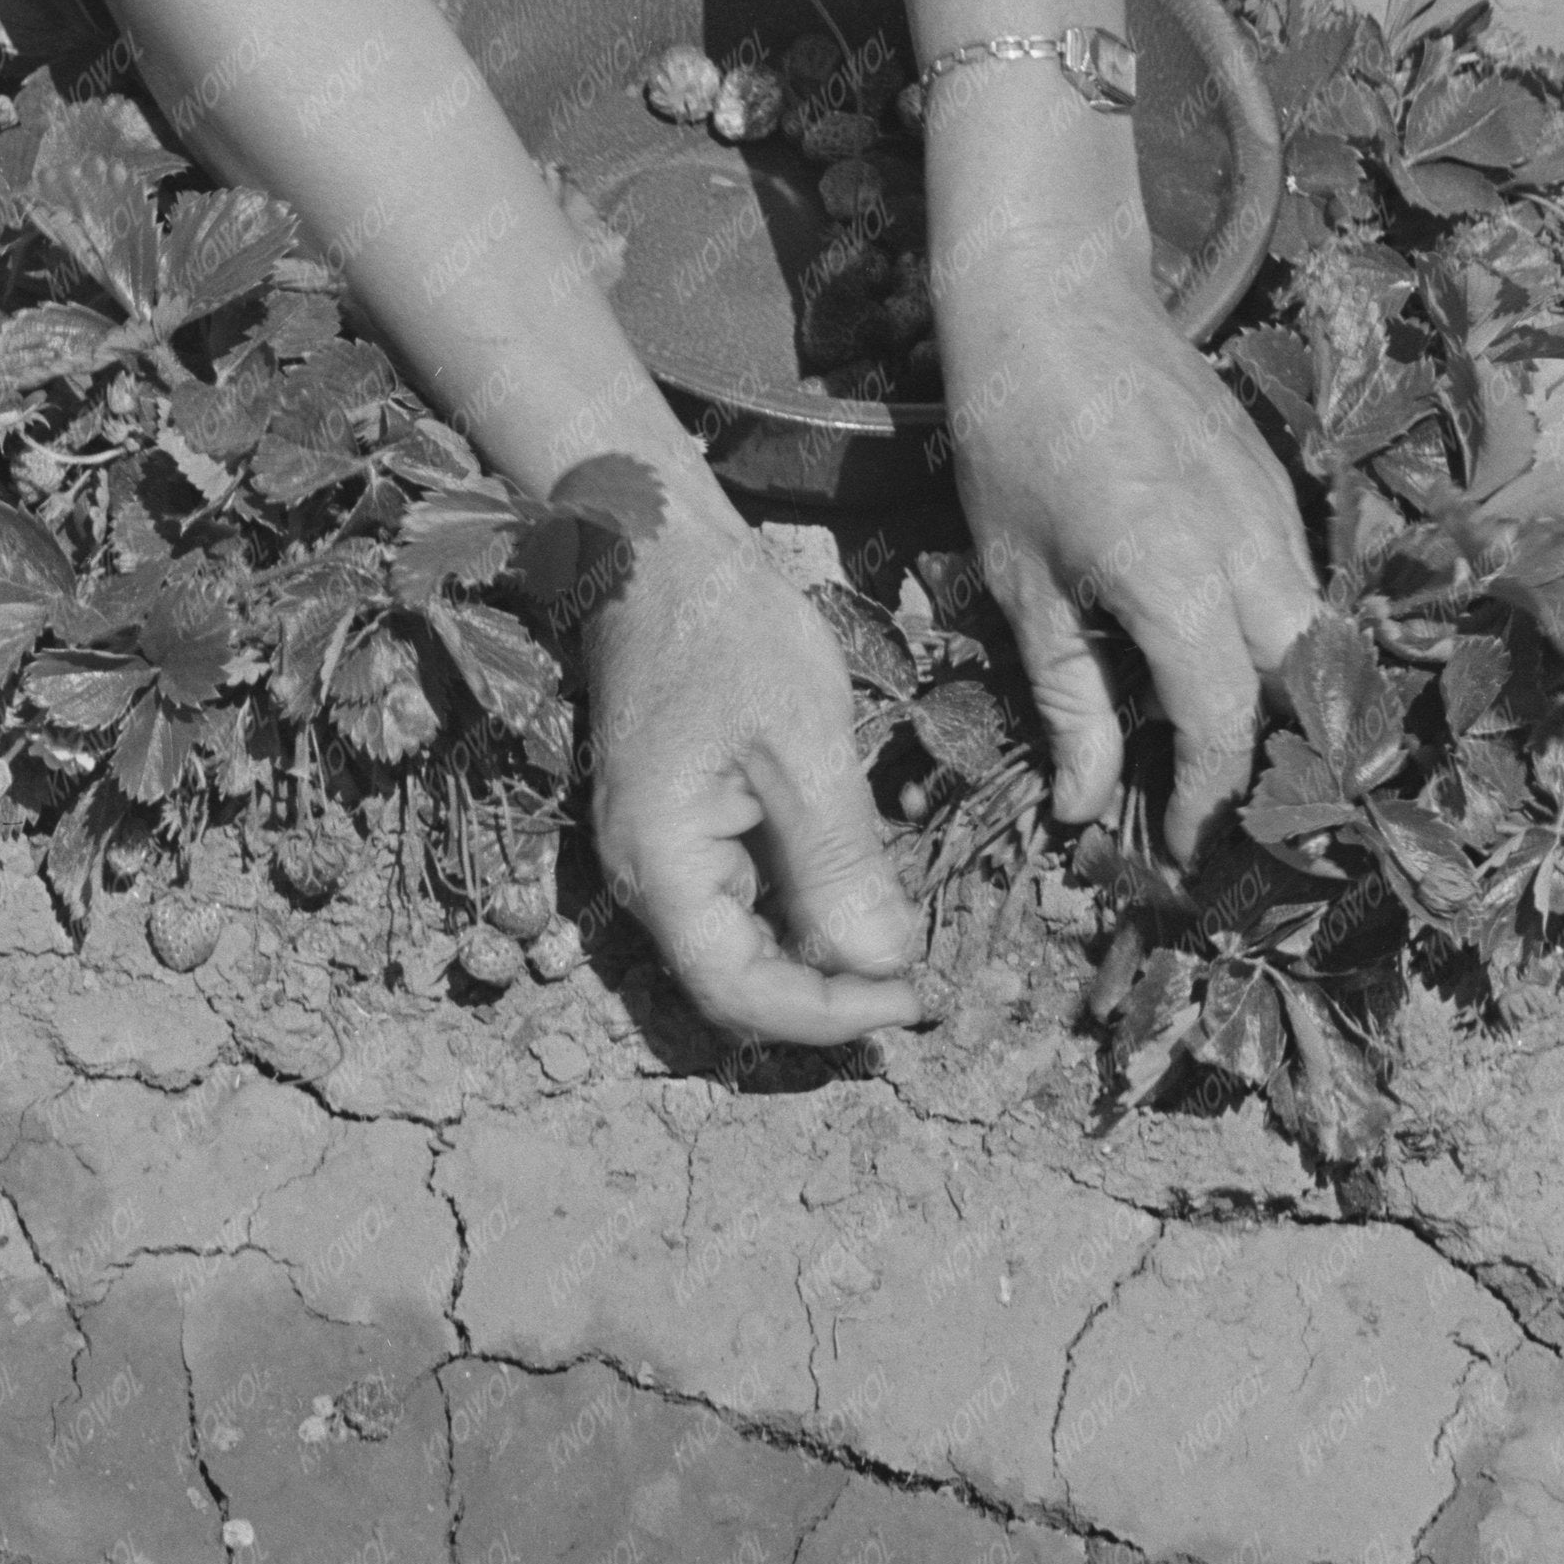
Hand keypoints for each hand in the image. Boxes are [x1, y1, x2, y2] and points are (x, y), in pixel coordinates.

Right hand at [583, 493, 931, 1048]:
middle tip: (918, 980)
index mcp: (662, 863)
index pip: (740, 993)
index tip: (913, 997)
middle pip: (736, 982)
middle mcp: (645, 874)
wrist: (659, 547)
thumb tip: (885, 965)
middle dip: (829, 996)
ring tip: (899, 941)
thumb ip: (839, 865)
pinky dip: (800, 910)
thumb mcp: (804, 747)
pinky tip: (856, 889)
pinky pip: (740, 896)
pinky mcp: (680, 822)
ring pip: (741, 943)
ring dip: (818, 957)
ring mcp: (658, 848)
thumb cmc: (727, 633)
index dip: (830, 1016)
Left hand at [938, 247, 1321, 859]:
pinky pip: (1303, 585)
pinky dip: (1281, 641)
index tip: (1179, 851)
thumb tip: (1081, 805)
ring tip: (1231, 757)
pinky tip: (1230, 664)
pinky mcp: (1280, 485)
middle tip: (1225, 815)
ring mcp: (1277, 510)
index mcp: (1177, 577)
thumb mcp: (1018, 576)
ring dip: (1289, 705)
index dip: (1208, 803)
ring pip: (1318, 639)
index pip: (1227, 726)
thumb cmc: (1012, 431)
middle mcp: (1251, 548)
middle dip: (1281, 766)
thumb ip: (1066, 695)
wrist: (1054, 293)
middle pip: (1308, 692)